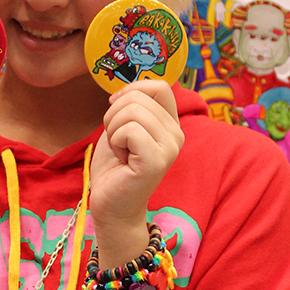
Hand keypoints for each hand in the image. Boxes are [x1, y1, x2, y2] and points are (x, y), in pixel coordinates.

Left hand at [90, 80, 183, 233]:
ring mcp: (170, 148)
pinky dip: (115, 142)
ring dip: (113, 129)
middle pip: (138, 98)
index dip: (131, 91)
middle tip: (117, 141)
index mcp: (171, 123)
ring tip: (120, 150)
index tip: (116, 107)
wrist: (111, 204)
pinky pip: (129, 130)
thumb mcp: (123, 126)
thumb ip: (133, 106)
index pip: (159, 86)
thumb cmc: (115, 166)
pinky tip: (122, 159)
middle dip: (114, 115)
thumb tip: (127, 89)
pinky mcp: (157, 161)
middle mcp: (177, 134)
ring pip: (131, 111)